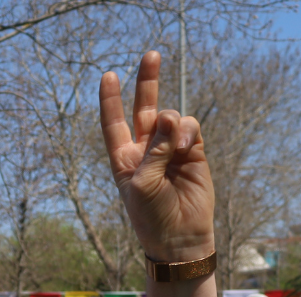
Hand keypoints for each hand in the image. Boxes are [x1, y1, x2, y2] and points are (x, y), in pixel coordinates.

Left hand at [100, 52, 214, 296]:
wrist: (180, 238)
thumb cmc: (152, 216)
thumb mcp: (143, 183)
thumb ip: (154, 148)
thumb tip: (169, 115)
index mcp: (123, 158)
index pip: (113, 122)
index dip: (110, 99)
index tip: (108, 74)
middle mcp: (145, 149)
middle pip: (144, 107)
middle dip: (147, 81)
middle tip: (151, 55)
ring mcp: (169, 149)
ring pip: (170, 117)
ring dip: (171, 124)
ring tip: (176, 145)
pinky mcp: (193, 152)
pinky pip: (189, 128)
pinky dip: (186, 131)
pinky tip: (185, 146)